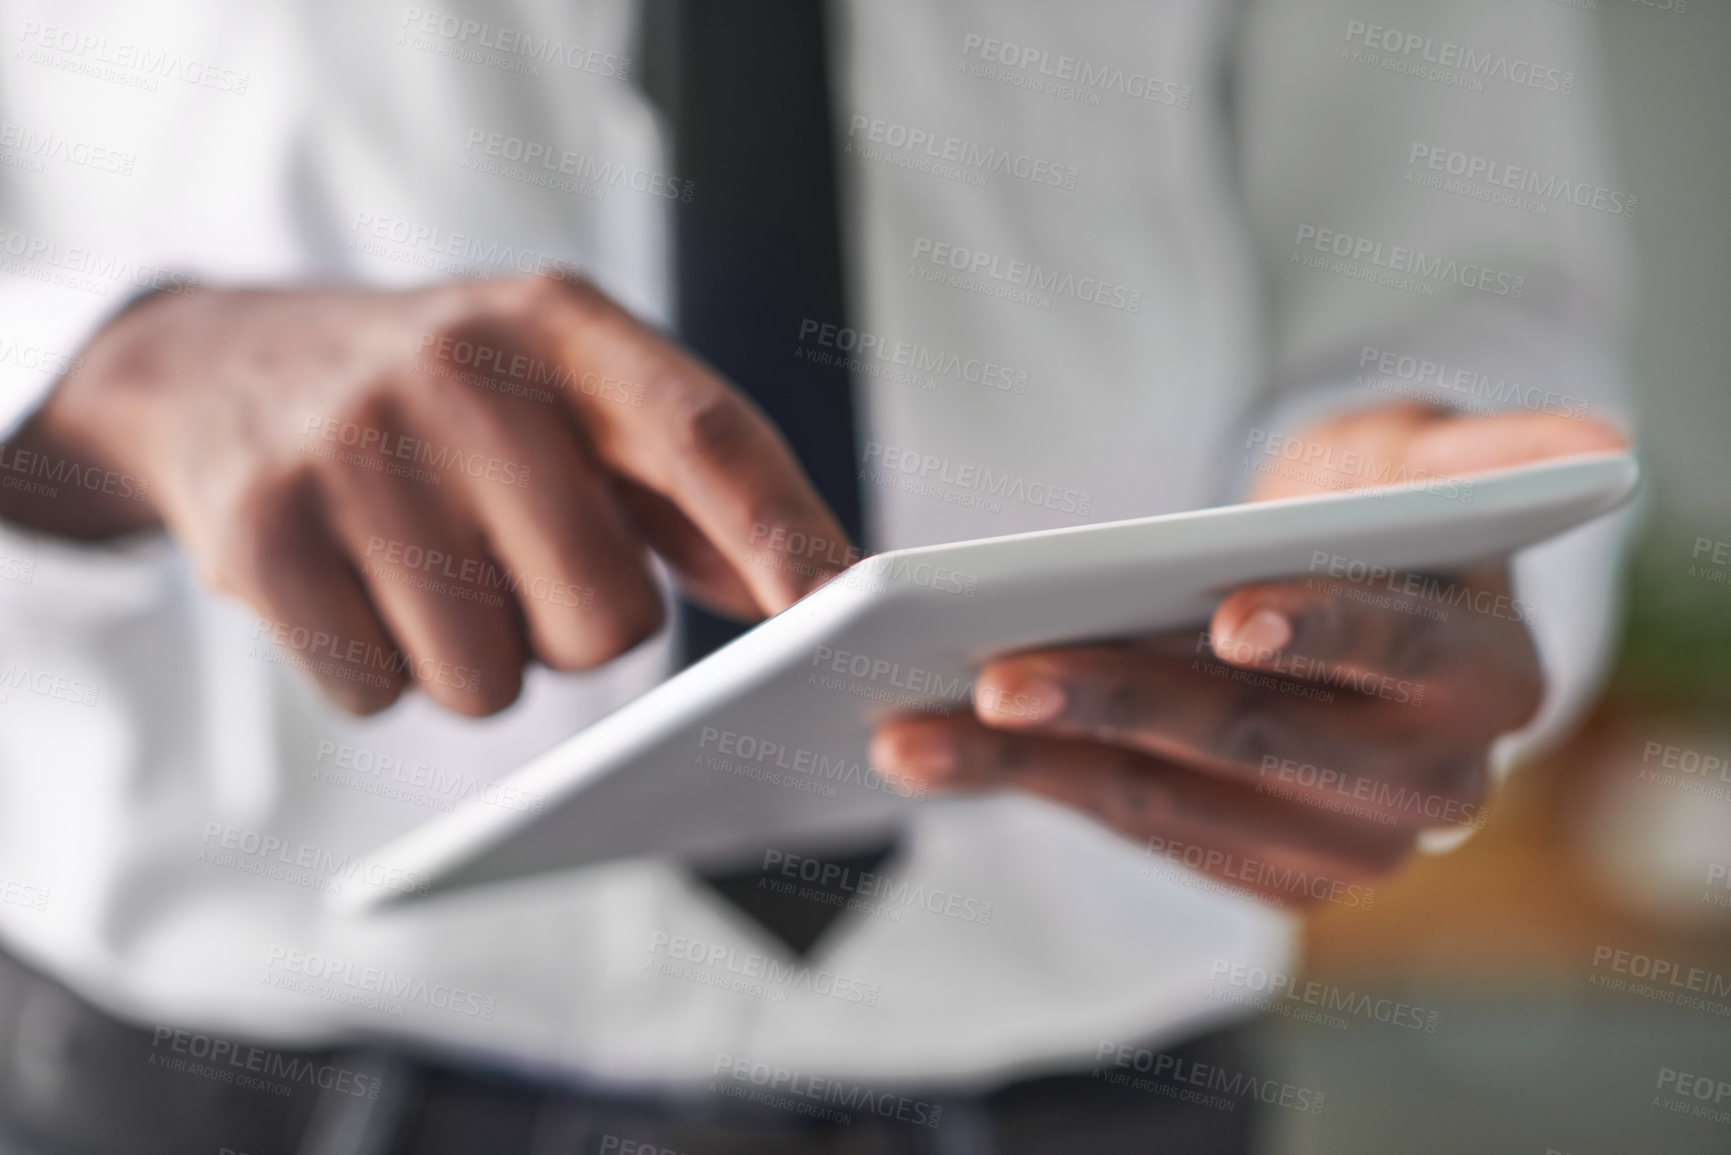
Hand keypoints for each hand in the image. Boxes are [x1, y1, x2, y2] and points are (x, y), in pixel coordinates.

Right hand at [1, 277, 850, 715]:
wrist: (227, 368)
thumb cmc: (452, 401)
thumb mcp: (571, 388)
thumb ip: (691, 484)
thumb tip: (809, 586)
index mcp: (566, 328)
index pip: (704, 435)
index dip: (780, 530)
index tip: (841, 608)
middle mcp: (463, 374)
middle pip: (604, 613)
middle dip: (583, 630)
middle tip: (529, 571)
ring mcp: (354, 451)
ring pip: (488, 679)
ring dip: (479, 658)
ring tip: (435, 568)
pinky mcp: (262, 534)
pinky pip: (380, 692)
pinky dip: (384, 670)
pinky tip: (361, 587)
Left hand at [872, 403, 1626, 904]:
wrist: (1337, 604)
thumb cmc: (1377, 514)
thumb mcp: (1432, 460)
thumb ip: (1499, 450)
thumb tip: (1597, 441)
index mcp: (1484, 673)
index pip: (1397, 646)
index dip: (1321, 625)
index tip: (1230, 613)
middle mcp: (1426, 780)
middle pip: (1257, 739)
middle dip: (1121, 702)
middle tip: (996, 670)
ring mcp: (1337, 843)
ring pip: (1171, 797)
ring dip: (1035, 764)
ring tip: (914, 727)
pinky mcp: (1252, 868)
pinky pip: (1128, 825)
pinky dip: (1027, 787)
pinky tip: (932, 754)